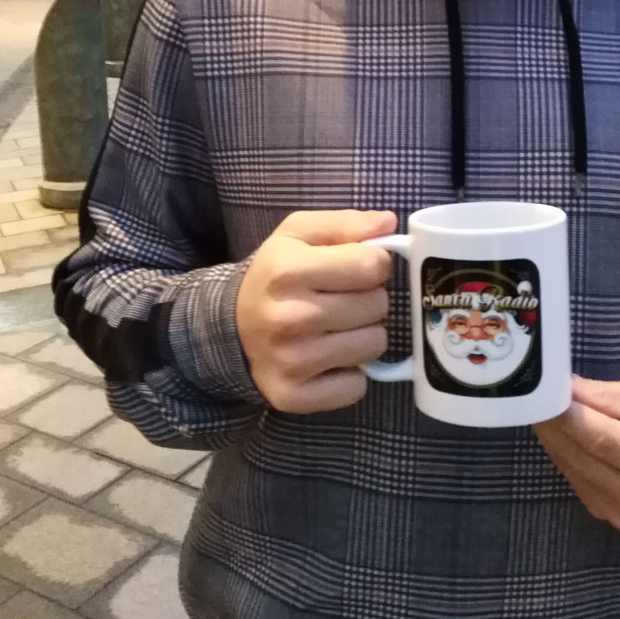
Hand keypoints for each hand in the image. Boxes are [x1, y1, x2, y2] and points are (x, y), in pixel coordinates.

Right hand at [236, 209, 394, 413]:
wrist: (231, 326)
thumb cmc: (275, 274)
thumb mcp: (299, 233)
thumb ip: (346, 223)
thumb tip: (388, 222)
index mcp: (289, 270)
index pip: (373, 265)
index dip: (374, 263)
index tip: (357, 268)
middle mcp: (290, 317)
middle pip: (378, 305)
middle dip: (369, 298)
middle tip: (343, 298)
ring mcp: (292, 362)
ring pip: (374, 345)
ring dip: (364, 334)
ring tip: (337, 326)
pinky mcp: (294, 396)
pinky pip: (356, 387)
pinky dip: (350, 373)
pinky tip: (329, 357)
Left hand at [534, 376, 619, 529]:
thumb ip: (605, 396)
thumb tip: (563, 389)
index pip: (604, 441)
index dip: (569, 419)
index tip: (542, 395)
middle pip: (585, 458)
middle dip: (554, 425)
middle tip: (532, 393)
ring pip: (575, 471)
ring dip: (554, 439)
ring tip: (543, 407)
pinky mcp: (611, 517)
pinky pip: (577, 481)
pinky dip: (565, 455)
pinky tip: (560, 432)